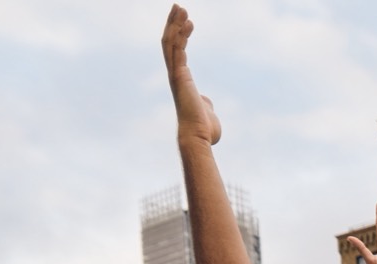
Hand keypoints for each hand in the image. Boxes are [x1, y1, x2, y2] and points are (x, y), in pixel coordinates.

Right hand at [162, 6, 220, 145]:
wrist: (198, 137)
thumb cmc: (204, 128)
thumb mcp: (206, 109)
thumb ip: (205, 102)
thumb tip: (206, 103)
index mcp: (182, 80)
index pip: (177, 51)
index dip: (181, 35)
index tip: (189, 22)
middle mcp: (175, 75)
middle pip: (170, 42)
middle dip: (173, 23)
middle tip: (179, 7)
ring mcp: (176, 75)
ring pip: (171, 43)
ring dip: (175, 24)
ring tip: (181, 8)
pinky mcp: (180, 77)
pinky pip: (178, 52)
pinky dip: (182, 36)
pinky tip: (188, 24)